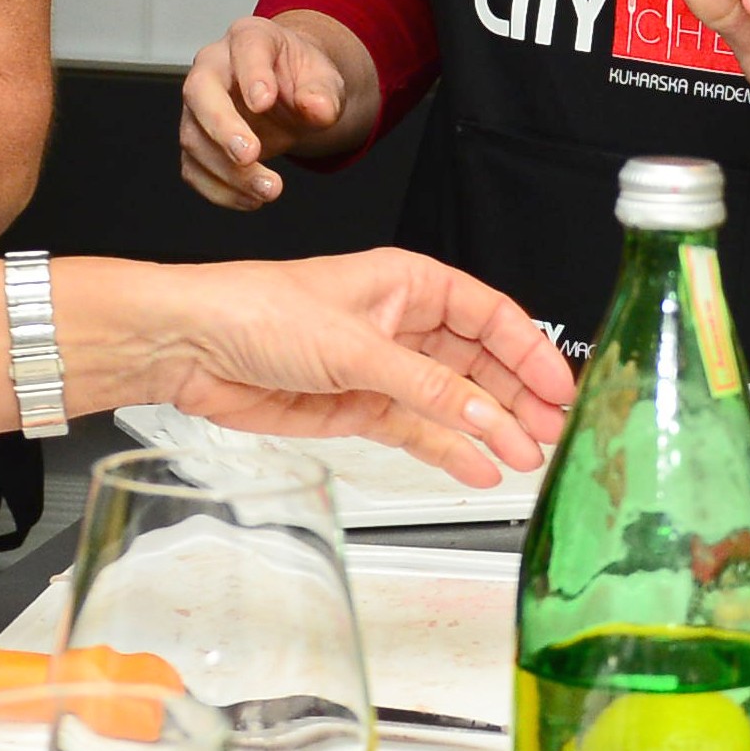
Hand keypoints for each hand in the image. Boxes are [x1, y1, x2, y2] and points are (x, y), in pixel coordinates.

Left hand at [89, 252, 579, 489]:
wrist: (190, 346)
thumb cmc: (257, 311)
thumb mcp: (356, 347)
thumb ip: (428, 388)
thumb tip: (487, 416)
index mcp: (410, 283)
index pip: (492, 317)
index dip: (531, 353)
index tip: (560, 390)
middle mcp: (403, 323)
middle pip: (482, 363)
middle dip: (519, 397)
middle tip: (554, 432)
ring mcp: (383, 369)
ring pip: (455, 401)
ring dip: (491, 429)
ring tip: (527, 458)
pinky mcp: (359, 407)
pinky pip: (419, 431)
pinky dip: (450, 450)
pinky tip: (480, 468)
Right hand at [176, 10, 381, 207]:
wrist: (292, 96)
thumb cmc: (303, 79)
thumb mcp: (325, 80)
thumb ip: (323, 93)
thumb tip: (317, 108)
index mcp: (250, 38)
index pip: (245, 48)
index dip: (252, 74)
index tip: (264, 102)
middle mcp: (214, 66)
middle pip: (200, 91)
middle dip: (222, 127)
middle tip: (249, 156)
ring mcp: (198, 105)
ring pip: (194, 137)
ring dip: (228, 171)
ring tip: (269, 190)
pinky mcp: (197, 140)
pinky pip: (194, 168)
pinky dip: (219, 190)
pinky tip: (250, 199)